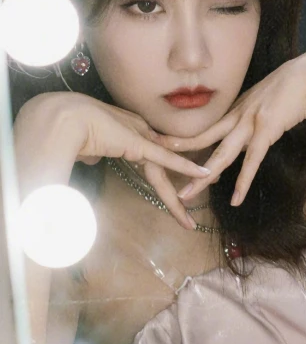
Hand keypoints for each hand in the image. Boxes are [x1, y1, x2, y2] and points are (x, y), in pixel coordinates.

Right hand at [20, 92, 209, 230]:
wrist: (63, 120)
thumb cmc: (68, 133)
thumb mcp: (86, 147)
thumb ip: (94, 153)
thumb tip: (92, 159)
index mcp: (127, 136)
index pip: (151, 160)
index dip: (163, 176)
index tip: (174, 192)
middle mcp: (138, 134)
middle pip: (162, 169)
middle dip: (177, 193)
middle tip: (189, 215)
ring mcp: (140, 137)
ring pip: (165, 173)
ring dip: (176, 201)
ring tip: (188, 223)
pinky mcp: (140, 143)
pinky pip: (166, 159)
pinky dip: (185, 167)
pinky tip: (203, 175)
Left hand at [157, 50, 305, 205]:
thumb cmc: (296, 85)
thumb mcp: (269, 99)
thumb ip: (258, 113)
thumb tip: (254, 126)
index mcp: (239, 108)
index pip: (208, 128)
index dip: (186, 138)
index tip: (166, 145)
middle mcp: (239, 115)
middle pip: (204, 140)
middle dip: (179, 155)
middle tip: (156, 166)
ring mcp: (251, 123)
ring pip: (221, 154)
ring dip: (203, 177)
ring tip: (186, 194)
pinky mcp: (267, 130)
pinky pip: (252, 161)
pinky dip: (243, 182)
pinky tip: (236, 200)